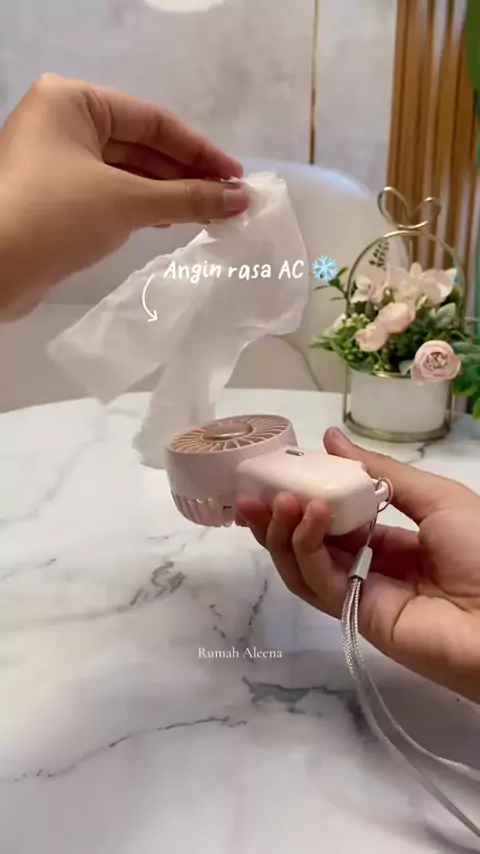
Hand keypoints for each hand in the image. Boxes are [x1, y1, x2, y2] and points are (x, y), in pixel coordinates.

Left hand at [0, 74, 247, 318]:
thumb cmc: (57, 217)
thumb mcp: (128, 202)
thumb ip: (188, 198)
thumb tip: (241, 200)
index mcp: (73, 102)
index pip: (152, 120)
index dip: (199, 150)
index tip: (235, 177)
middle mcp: (62, 123)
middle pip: (140, 145)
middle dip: (186, 174)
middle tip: (229, 200)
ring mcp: (56, 162)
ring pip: (126, 172)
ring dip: (168, 194)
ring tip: (210, 214)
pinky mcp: (54, 198)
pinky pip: (110, 193)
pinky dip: (142, 207)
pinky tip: (173, 223)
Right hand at [237, 427, 479, 703]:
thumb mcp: (435, 497)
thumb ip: (380, 473)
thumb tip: (330, 438)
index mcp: (393, 541)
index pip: (336, 518)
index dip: (307, 496)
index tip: (281, 471)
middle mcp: (371, 568)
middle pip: (310, 544)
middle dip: (279, 516)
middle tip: (253, 491)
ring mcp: (360, 595)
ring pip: (303, 565)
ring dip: (282, 532)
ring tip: (276, 500)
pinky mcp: (354, 616)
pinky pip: (318, 582)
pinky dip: (305, 548)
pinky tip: (308, 515)